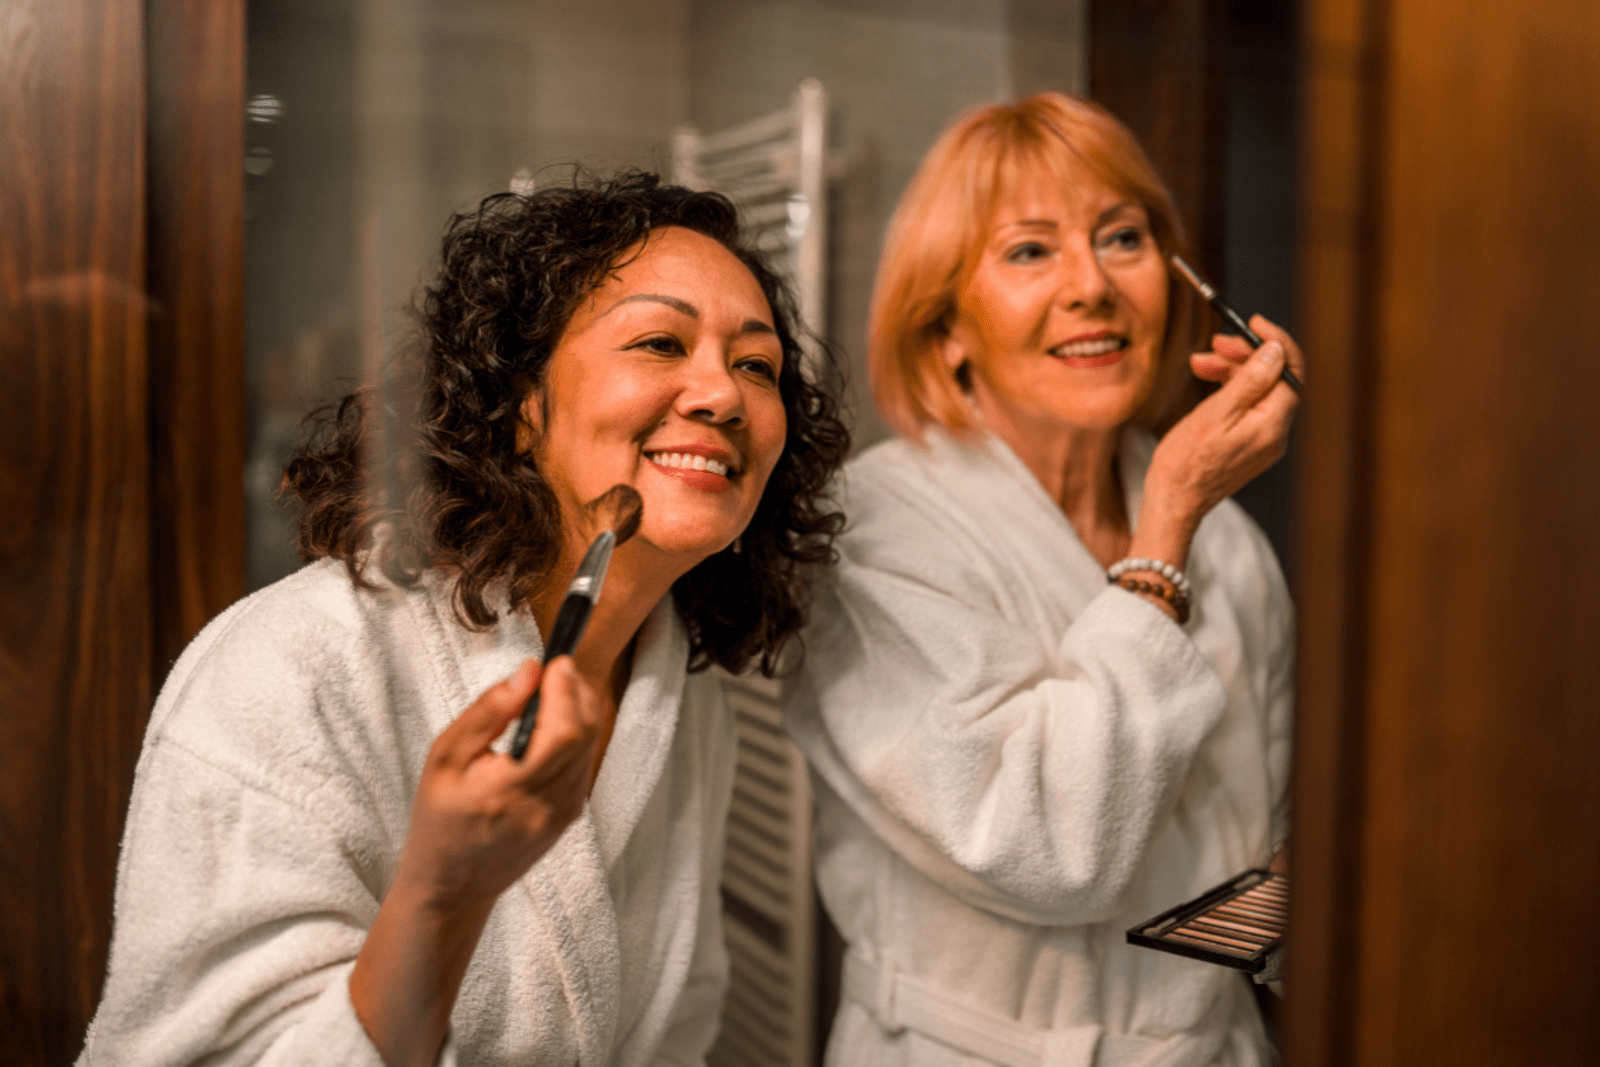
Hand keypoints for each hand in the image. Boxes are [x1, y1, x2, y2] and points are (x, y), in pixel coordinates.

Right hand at [351, 658, 603, 1066]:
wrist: (452, 885)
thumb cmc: (439, 819)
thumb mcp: (445, 757)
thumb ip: (489, 711)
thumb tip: (529, 672)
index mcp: (509, 790)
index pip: (563, 733)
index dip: (566, 691)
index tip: (555, 662)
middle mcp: (546, 806)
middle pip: (585, 736)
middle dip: (578, 692)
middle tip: (558, 669)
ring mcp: (563, 816)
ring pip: (590, 748)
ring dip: (580, 712)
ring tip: (554, 690)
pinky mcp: (570, 819)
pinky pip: (584, 765)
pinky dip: (576, 737)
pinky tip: (552, 725)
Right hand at [1132, 316, 1303, 568]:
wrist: (1174, 501)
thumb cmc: (1186, 461)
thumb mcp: (1216, 413)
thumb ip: (1250, 380)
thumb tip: (1276, 351)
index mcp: (1272, 424)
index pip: (1291, 371)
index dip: (1276, 342)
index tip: (1254, 323)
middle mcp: (1276, 433)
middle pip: (1275, 378)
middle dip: (1246, 355)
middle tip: (1216, 343)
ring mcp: (1264, 440)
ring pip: (1259, 390)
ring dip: (1233, 370)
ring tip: (1199, 363)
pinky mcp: (1250, 444)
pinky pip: (1248, 406)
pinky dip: (1230, 389)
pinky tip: (1207, 381)